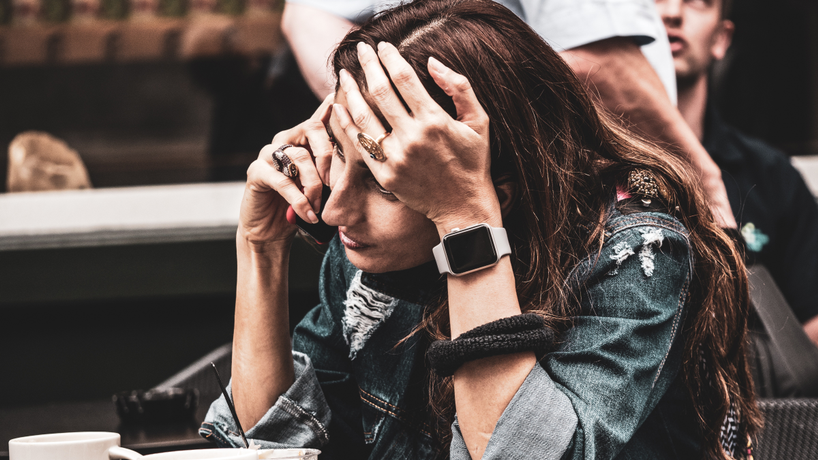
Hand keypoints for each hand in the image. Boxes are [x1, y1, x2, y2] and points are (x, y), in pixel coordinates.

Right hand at [239, 94, 333, 248]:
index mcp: (301, 138)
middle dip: (328, 156)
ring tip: (318, 208)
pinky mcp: (256, 172)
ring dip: (314, 185)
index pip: (320, 118)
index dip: (332, 110)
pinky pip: (283, 182)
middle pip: (312, 129)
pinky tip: (309, 215)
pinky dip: (300, 201)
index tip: (343, 108)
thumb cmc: (300, 206)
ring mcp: (267, 153)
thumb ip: (333, 169)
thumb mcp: (321, 186)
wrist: (269, 231)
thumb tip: (358, 157)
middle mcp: (284, 139)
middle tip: (333, 184)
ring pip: (300, 156)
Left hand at [333, 42, 498, 231]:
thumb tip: (431, 62)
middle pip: (381, 91)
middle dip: (368, 66)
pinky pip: (360, 144)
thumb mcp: (479, 121)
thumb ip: (459, 87)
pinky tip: (339, 107)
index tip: (382, 46)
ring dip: (351, 91)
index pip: (404, 79)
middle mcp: (412, 137)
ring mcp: (396, 157)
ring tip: (344, 75)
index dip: (390, 58)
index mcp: (435, 120)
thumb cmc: (473, 161)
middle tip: (361, 50)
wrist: (463, 205)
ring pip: (364, 116)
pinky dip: (346, 123)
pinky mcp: (385, 174)